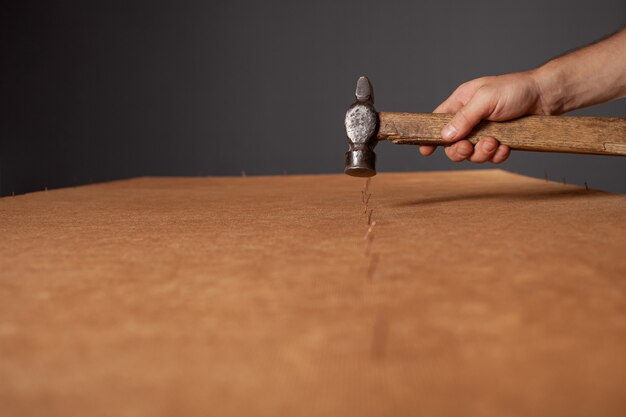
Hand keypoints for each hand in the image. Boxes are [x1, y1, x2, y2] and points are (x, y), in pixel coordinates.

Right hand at [420, 72, 545, 162]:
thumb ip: (464, 117)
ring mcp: (485, 132)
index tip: (426, 150)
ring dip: (482, 153)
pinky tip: (505, 146)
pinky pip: (491, 157)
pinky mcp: (500, 141)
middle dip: (461, 150)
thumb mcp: (485, 99)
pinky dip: (497, 155)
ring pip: (472, 154)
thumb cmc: (516, 89)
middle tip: (470, 147)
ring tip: (495, 142)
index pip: (438, 121)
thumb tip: (445, 135)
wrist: (547, 96)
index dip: (431, 136)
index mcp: (461, 103)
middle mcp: (470, 119)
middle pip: (453, 145)